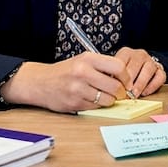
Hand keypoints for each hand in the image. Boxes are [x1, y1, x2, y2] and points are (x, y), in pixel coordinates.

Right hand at [0, 54, 131, 112]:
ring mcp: (78, 89)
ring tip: (103, 95)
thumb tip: (125, 79)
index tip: (127, 82)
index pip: (118, 67)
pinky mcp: (74, 103)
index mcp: (88, 59)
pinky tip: (91, 99)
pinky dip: (97, 105)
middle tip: (120, 93)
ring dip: (109, 100)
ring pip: (107, 100)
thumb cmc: (65, 71)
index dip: (126, 77)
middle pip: (115, 87)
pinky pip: (96, 107)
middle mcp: (83, 72)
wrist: (40, 82)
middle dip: (121, 92)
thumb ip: (103, 66)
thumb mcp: (83, 60)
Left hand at [114, 47, 166, 97]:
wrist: (140, 69)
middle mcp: (140, 55)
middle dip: (129, 81)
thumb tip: (107, 87)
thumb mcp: (114, 71)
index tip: (115, 87)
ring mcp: (151, 62)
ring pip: (149, 69)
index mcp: (126, 53)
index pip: (122, 62)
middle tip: (124, 93)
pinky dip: (153, 85)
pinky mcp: (160, 70)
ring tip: (134, 94)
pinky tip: (145, 93)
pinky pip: (160, 76)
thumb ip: (111, 76)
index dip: (118, 76)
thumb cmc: (124, 74)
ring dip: (140, 83)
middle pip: (135, 65)